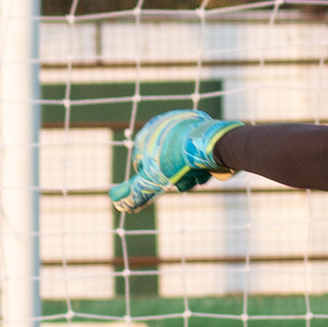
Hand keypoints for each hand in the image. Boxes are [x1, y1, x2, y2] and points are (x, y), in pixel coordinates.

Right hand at [109, 111, 241, 213]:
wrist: (211, 144)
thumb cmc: (177, 161)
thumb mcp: (152, 180)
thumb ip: (134, 192)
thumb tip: (116, 202)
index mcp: (148, 133)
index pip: (142, 163)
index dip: (152, 178)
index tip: (164, 184)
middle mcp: (164, 125)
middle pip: (165, 162)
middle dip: (174, 177)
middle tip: (184, 184)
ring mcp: (185, 124)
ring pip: (183, 159)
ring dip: (189, 173)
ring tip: (197, 178)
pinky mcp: (203, 127)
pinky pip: (198, 151)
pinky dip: (200, 163)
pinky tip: (207, 171)